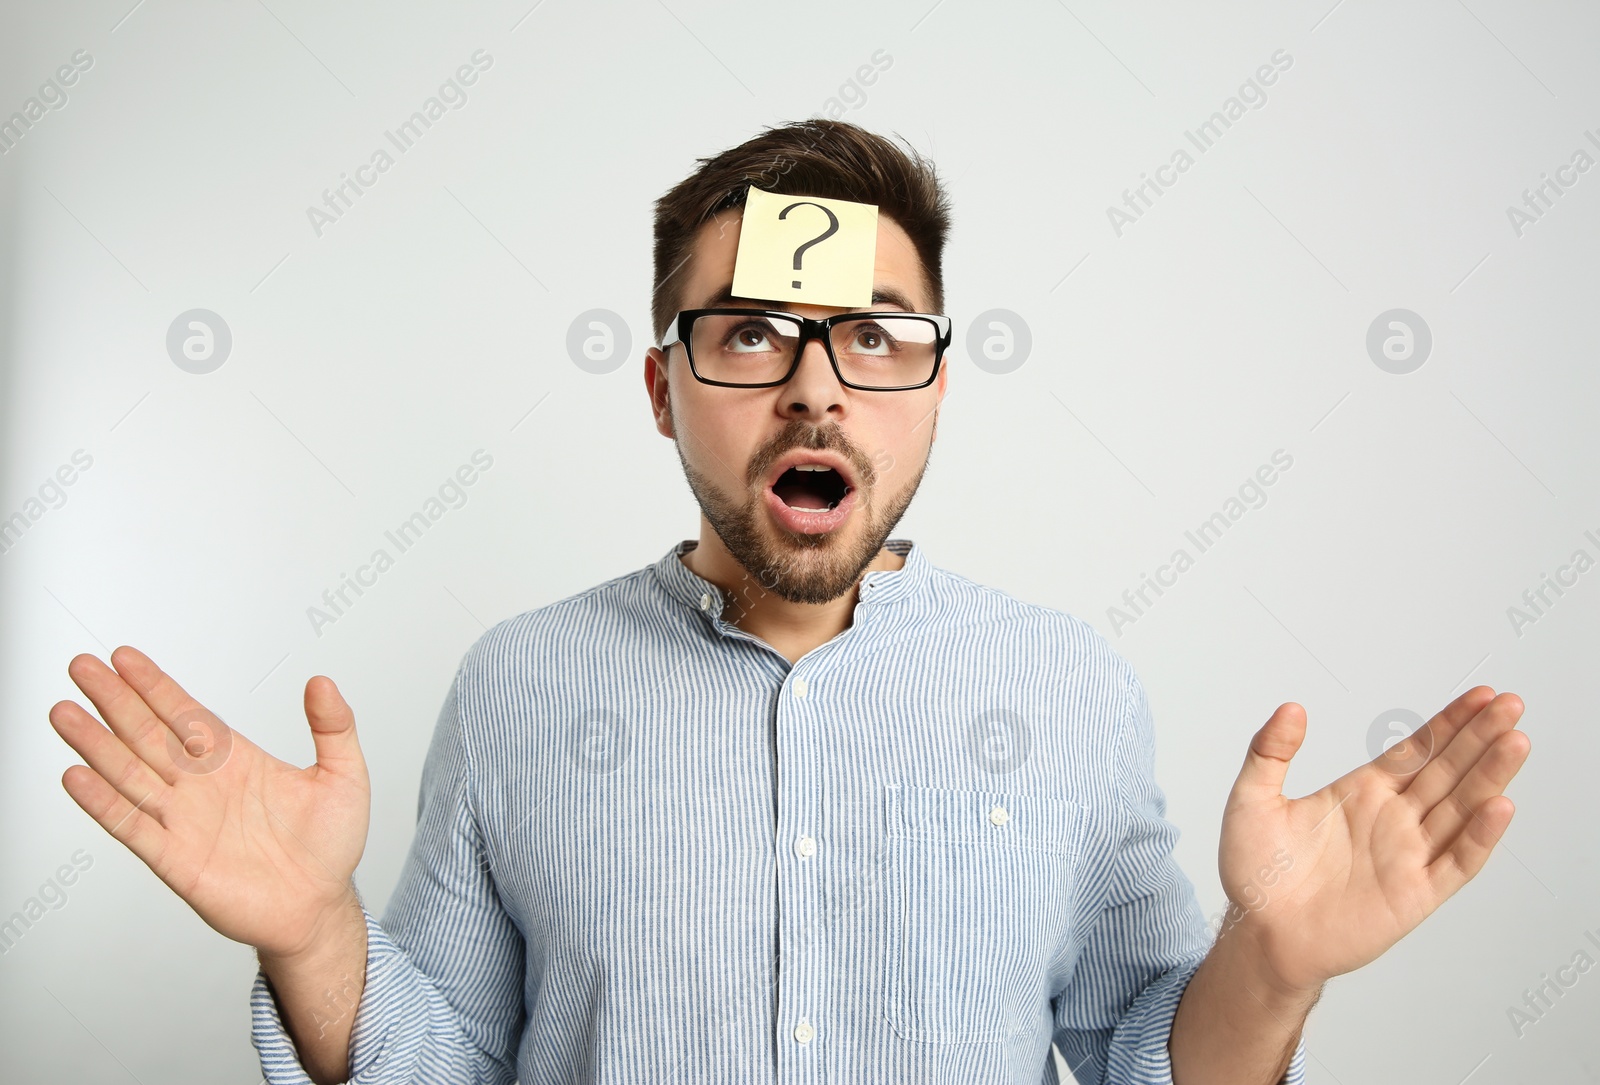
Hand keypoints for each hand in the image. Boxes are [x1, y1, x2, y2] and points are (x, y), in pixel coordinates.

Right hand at [49, 646, 370, 960]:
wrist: (319, 908)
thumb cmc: (331, 846)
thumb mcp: (344, 776)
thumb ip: (334, 727)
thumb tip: (322, 682)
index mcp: (235, 761)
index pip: (185, 714)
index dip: (154, 686)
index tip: (124, 658)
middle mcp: (202, 785)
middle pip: (148, 734)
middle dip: (115, 701)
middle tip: (82, 667)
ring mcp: (184, 820)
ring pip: (130, 774)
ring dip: (96, 744)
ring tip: (65, 713)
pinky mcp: (175, 859)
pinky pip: (132, 825)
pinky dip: (103, 802)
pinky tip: (77, 776)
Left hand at [1216, 685, 1529, 994]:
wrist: (1260, 933)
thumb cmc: (1254, 870)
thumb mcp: (1252, 800)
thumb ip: (1269, 752)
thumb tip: (1291, 708)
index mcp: (1363, 792)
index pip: (1417, 749)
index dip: (1449, 722)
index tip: (1481, 694)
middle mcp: (1393, 819)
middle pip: (1447, 770)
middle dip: (1480, 737)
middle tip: (1512, 704)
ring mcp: (1408, 855)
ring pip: (1460, 808)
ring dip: (1489, 776)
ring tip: (1515, 741)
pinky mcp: (1415, 894)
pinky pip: (1456, 862)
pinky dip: (1479, 836)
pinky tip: (1499, 806)